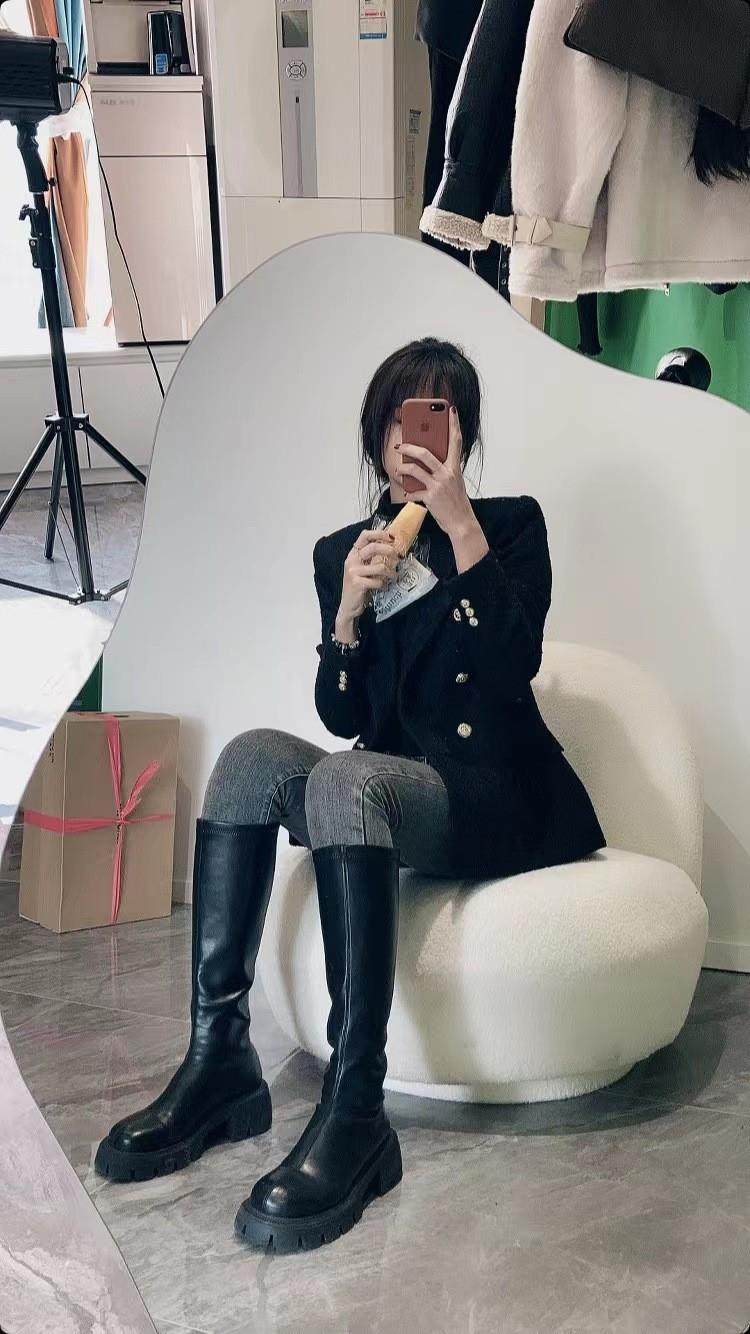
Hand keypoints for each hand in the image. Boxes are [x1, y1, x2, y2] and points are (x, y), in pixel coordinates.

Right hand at [338, 527, 397, 621]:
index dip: (379, 534)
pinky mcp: (357, 583)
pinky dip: (383, 585)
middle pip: (373, 547)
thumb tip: (391, 548)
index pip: (364, 535)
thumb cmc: (359, 586)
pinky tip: (383, 587)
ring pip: (379, 566)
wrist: (349, 606)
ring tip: (394, 576)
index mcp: (353, 554)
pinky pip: (377, 581)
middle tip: (398, 556)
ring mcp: (353, 572)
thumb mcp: (362, 569)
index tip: (392, 537)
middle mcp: (351, 560)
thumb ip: (371, 559)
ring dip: (391, 572)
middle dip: (389, 550)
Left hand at [395, 405, 474, 536]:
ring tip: (397, 468)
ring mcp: (438, 486)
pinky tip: (404, 488)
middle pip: (425, 454)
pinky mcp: (430, 498)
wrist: (461, 523)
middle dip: (409, 447)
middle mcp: (447, 474)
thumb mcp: (455, 482)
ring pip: (415, 470)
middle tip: (400, 445)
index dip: (454, 424)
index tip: (451, 410)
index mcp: (455, 468)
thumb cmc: (457, 502)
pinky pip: (413, 490)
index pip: (456, 441)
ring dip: (402, 467)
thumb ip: (445, 470)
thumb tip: (428, 461)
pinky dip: (407, 489)